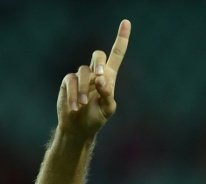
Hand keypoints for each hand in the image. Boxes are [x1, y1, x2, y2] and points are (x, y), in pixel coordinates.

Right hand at [57, 19, 130, 137]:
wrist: (79, 127)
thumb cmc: (97, 117)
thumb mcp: (107, 109)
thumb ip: (107, 94)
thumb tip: (100, 79)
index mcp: (109, 77)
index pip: (117, 54)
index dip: (121, 39)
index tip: (126, 22)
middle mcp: (95, 73)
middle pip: (98, 55)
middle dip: (99, 63)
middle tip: (99, 77)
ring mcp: (81, 77)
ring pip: (83, 71)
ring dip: (84, 88)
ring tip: (83, 104)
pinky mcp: (67, 81)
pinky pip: (70, 81)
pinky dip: (73, 94)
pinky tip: (75, 106)